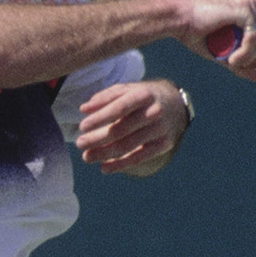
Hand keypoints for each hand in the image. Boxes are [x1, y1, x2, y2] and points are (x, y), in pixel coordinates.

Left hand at [75, 80, 189, 176]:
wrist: (175, 104)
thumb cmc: (143, 96)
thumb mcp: (127, 89)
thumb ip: (105, 97)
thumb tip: (84, 109)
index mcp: (143, 95)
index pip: (119, 108)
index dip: (100, 118)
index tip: (82, 126)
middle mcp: (154, 112)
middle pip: (121, 130)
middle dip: (97, 139)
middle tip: (79, 143)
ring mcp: (160, 130)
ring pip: (128, 146)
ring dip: (104, 153)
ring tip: (86, 157)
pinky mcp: (164, 144)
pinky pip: (139, 157)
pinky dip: (120, 164)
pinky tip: (104, 168)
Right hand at [176, 0, 255, 83]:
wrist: (177, 19)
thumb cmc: (196, 34)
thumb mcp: (224, 54)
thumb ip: (244, 64)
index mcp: (251, 12)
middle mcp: (253, 5)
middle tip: (246, 66)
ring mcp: (249, 5)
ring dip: (254, 57)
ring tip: (232, 62)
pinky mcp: (243, 8)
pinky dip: (247, 52)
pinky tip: (231, 58)